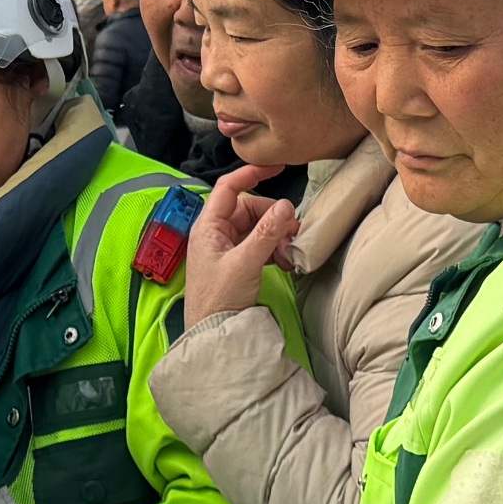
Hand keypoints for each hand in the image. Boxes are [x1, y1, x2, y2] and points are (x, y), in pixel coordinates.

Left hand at [186, 164, 297, 320]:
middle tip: (293, 234)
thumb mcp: (245, 264)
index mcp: (208, 226)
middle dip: (274, 219)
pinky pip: (259, 246)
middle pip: (250, 209)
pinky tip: (286, 263)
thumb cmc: (218, 301)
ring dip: (276, 237)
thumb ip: (266, 234)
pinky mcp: (237, 263)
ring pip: (257, 229)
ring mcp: (226, 249)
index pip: (229, 188)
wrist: (212, 336)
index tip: (276, 167)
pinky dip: (274, 250)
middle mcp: (216, 233)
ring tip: (290, 255)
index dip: (252, 174)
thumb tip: (286, 206)